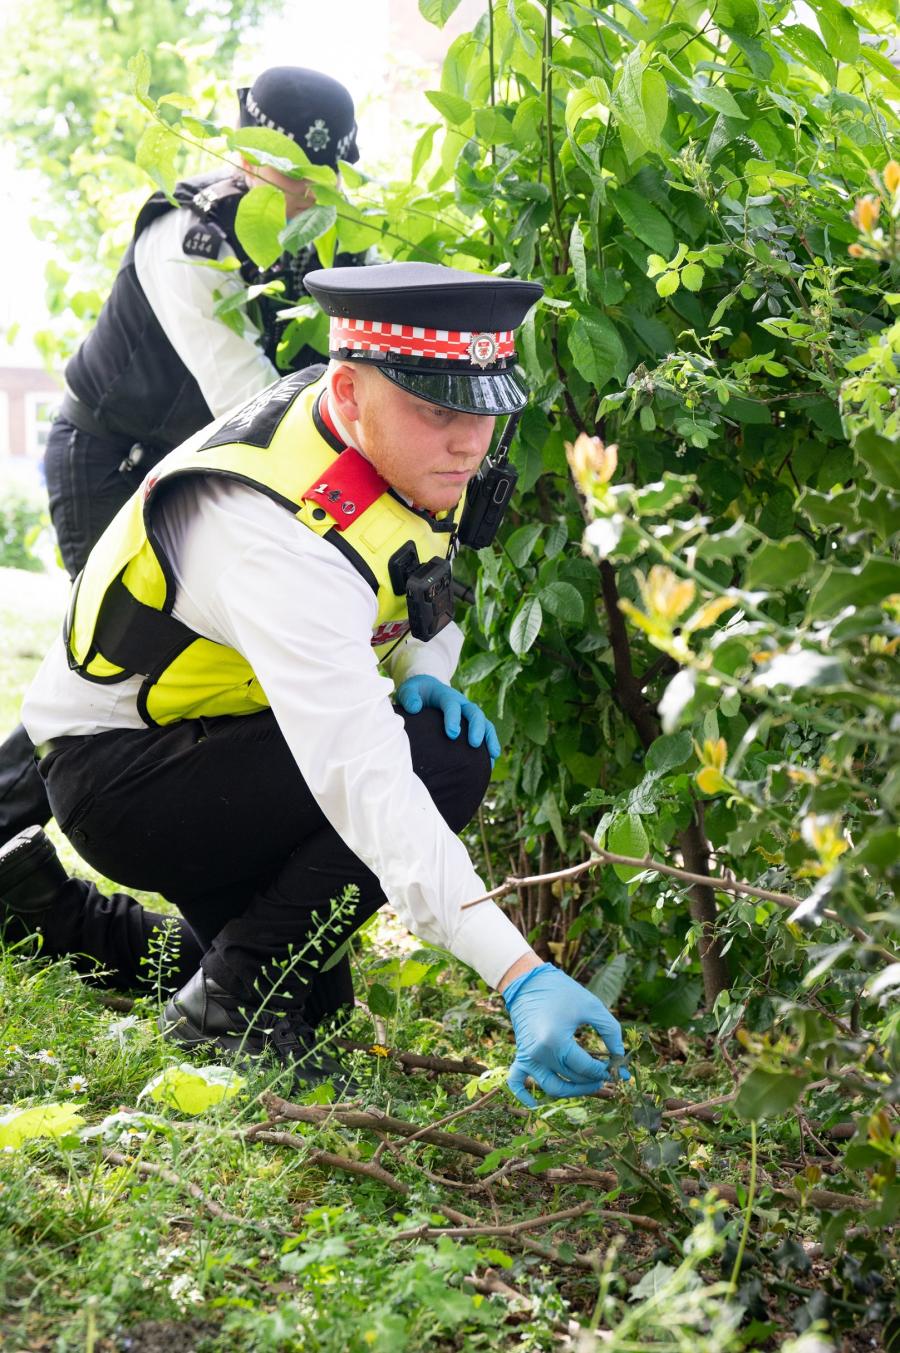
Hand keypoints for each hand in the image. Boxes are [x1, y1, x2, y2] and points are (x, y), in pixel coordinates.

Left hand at [396, 675, 500, 762]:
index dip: (453, 718)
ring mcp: (468, 713)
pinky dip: (490, 745)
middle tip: (474, 744)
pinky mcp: (471, 723)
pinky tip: (491, 762)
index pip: (452, 705)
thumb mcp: (409, 690)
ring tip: (492, 755)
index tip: (452, 734)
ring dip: (489, 738)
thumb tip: (415, 708)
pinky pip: (485, 732)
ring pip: (484, 722)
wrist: (428, 689)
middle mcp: (461, 703)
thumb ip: (410, 697)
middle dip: (476, 728)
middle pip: (474, 712)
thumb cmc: (417, 693)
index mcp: (445, 695)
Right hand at [503, 962, 628, 1107]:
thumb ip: (611, 1033)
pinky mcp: (520, 1055)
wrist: (528, 981)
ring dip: (573, 1091)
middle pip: (572, 1079)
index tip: (620, 1067)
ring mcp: (528, 1057)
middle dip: (595, 1080)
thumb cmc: (562, 991)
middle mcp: (540, 1054)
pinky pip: (517, 1082)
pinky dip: (525, 1096)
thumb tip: (621, 1059)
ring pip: (552, 1088)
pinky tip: (536, 1105)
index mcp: (557, 1041)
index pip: (586, 1068)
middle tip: (610, 1074)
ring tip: (591, 1085)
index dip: (606, 1070)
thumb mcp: (592, 1007)